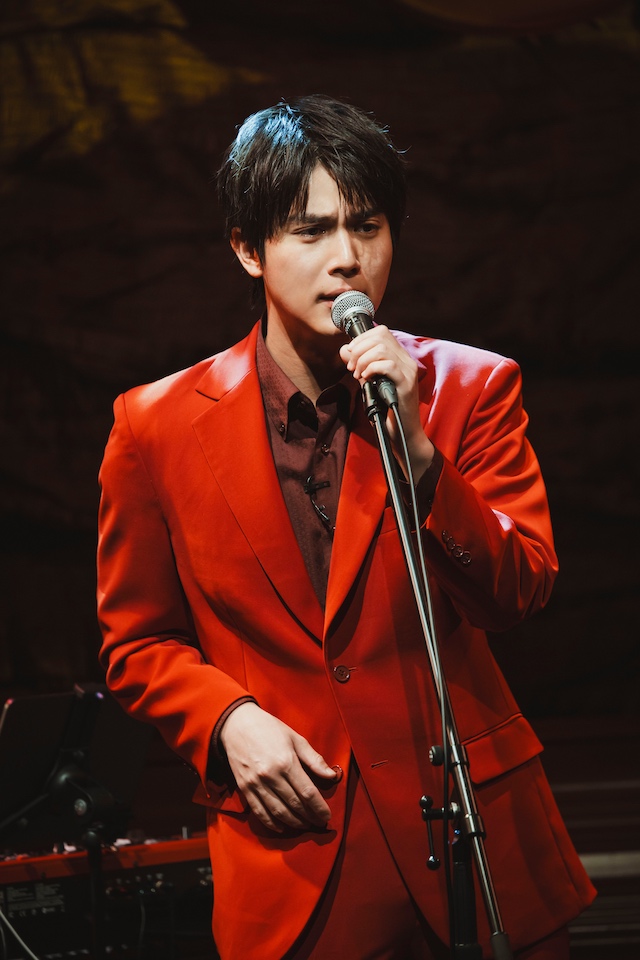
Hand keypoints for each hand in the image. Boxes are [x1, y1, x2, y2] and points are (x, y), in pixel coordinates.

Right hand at [219, 702, 340, 832]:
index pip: (307, 792)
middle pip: (295, 805)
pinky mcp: (245, 788)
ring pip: (278, 812)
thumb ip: (314, 759)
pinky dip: (272, 824)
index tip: (327, 816)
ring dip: (294, 823)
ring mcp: (256, 784)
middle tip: (319, 823)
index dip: (319, 808)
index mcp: (286, 762)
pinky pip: (259, 812)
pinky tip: (282, 827)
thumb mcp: (296, 738)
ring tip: (304, 825)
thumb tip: (332, 776)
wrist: (237, 725)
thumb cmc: (270, 728)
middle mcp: (271, 776)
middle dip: (309, 817)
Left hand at [339, 326, 434, 481]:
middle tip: (351, 367)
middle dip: (359, 349)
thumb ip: (358, 365)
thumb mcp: (368, 383)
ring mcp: (408, 371)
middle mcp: (406, 360)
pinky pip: (388, 365)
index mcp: (399, 357)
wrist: (402, 434)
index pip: (381, 332)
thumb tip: (344, 349)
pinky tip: (366, 379)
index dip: (361, 339)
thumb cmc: (386, 410)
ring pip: (382, 349)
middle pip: (380, 336)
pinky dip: (372, 369)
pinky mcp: (406, 384)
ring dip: (363, 360)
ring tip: (357, 374)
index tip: (350, 355)